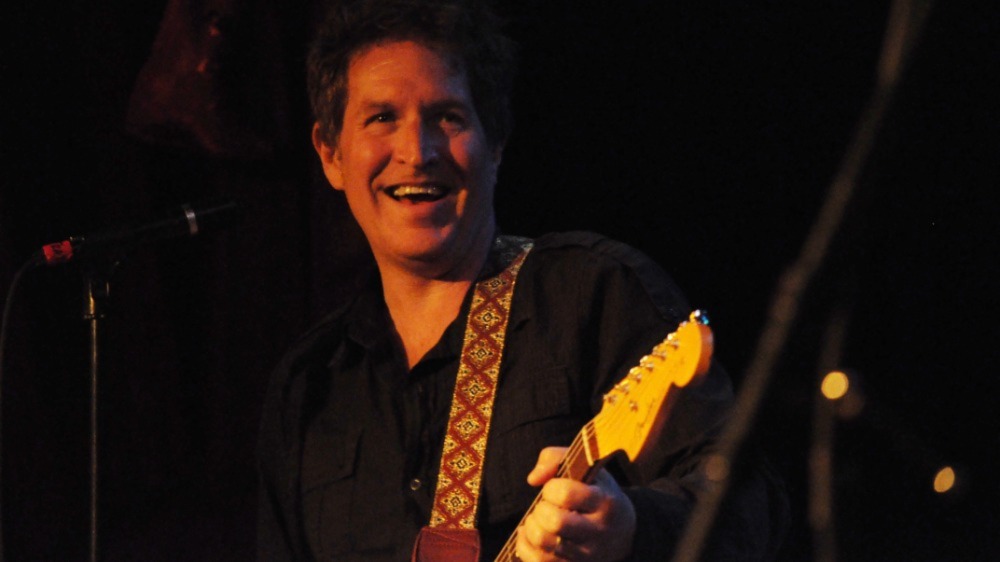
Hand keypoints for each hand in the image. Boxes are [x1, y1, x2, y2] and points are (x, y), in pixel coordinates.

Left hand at [514, 447, 635, 560]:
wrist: (623, 533)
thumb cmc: (598, 492)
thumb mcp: (587, 468)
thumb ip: (556, 458)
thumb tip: (533, 479)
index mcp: (604, 502)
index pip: (565, 494)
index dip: (550, 488)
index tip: (554, 488)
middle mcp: (599, 531)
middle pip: (555, 522)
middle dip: (540, 510)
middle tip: (545, 507)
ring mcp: (587, 555)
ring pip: (543, 545)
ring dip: (531, 528)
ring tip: (538, 520)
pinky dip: (525, 546)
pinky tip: (529, 535)